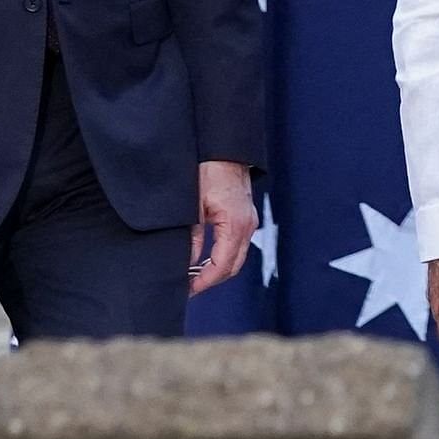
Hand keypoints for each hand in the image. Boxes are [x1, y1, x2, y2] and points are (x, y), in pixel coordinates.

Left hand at [188, 161, 257, 296]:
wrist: (225, 149)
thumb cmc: (208, 171)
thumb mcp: (192, 206)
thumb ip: (192, 237)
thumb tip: (188, 261)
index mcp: (234, 225)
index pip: (222, 266)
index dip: (205, 282)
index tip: (189, 289)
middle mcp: (247, 226)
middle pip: (233, 266)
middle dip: (212, 280)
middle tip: (189, 287)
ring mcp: (249, 221)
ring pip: (237, 257)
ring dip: (218, 269)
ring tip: (195, 275)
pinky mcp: (246, 216)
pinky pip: (237, 244)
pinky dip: (223, 256)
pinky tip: (206, 258)